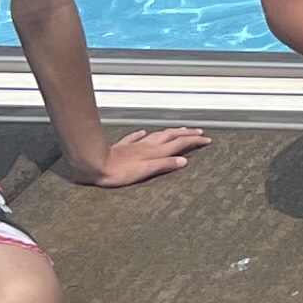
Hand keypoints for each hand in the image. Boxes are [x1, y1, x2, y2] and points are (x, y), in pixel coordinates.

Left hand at [74, 124, 206, 186]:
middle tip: (199, 132)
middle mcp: (148, 146)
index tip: (206, 139)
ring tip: (180, 130)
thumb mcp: (146, 171)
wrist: (95, 164)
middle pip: (172, 136)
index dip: (194, 141)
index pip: (180, 144)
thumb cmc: (118, 172)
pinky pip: (137, 138)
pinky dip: (145, 135)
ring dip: (172, 132)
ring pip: (158, 135)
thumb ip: (165, 165)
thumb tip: (183, 161)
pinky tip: (145, 132)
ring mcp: (136, 145)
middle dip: (187, 133)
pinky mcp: (124, 147)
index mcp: (156, 153)